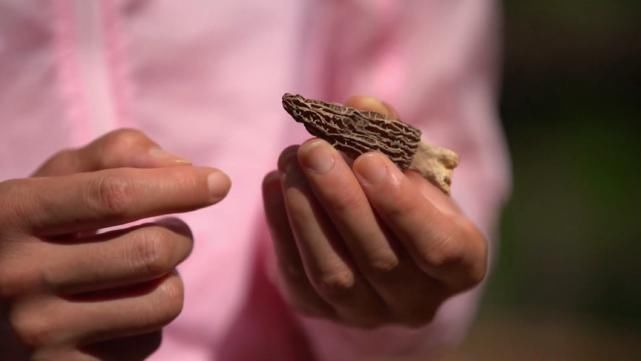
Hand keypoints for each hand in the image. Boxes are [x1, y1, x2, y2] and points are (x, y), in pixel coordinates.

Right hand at [0, 129, 230, 359]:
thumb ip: (112, 156)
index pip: (114, 195)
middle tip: (170, 233)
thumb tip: (182, 168)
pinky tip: (119, 309)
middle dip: (180, 236)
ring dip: (172, 279)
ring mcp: (39, 335)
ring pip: (163, 301)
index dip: (178, 187)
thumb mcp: (52, 181)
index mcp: (11, 215)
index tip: (219, 183)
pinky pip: (150, 341)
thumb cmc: (31, 231)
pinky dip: (150, 320)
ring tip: (144, 271)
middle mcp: (19, 277)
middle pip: (151, 251)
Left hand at [262, 98, 486, 327]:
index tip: (369, 160)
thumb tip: (361, 107)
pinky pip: (298, 276)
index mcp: (460, 265)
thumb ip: (391, 134)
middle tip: (313, 149)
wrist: (376, 234)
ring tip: (290, 160)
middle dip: (341, 200)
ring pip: (333, 274)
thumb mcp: (411, 163)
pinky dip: (282, 228)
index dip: (404, 207)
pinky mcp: (322, 312)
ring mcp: (368, 315)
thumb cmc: (403, 191)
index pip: (440, 249)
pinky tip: (274, 184)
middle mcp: (417, 302)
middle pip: (379, 260)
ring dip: (306, 212)